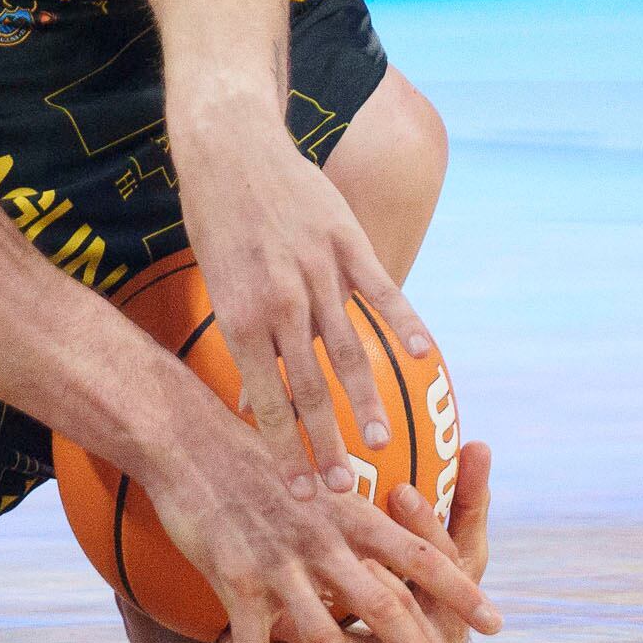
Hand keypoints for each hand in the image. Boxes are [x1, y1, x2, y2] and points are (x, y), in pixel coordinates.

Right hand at [133, 389, 497, 642]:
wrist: (186, 438)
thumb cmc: (247, 449)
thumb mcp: (310, 469)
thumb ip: (344, 504)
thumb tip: (377, 515)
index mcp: (346, 510)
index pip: (418, 554)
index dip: (458, 590)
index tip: (495, 623)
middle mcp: (322, 540)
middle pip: (384, 606)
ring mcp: (280, 564)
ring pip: (327, 640)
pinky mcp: (236, 582)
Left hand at [176, 116, 438, 485]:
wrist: (231, 149)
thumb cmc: (218, 223)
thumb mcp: (217, 285)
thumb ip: (248, 342)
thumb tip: (252, 403)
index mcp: (241, 318)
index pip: (267, 399)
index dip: (286, 449)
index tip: (301, 493)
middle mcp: (280, 302)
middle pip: (308, 386)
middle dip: (324, 443)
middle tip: (341, 490)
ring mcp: (316, 272)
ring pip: (347, 348)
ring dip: (364, 399)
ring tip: (380, 442)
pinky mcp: (345, 242)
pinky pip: (380, 289)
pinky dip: (404, 321)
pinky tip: (425, 355)